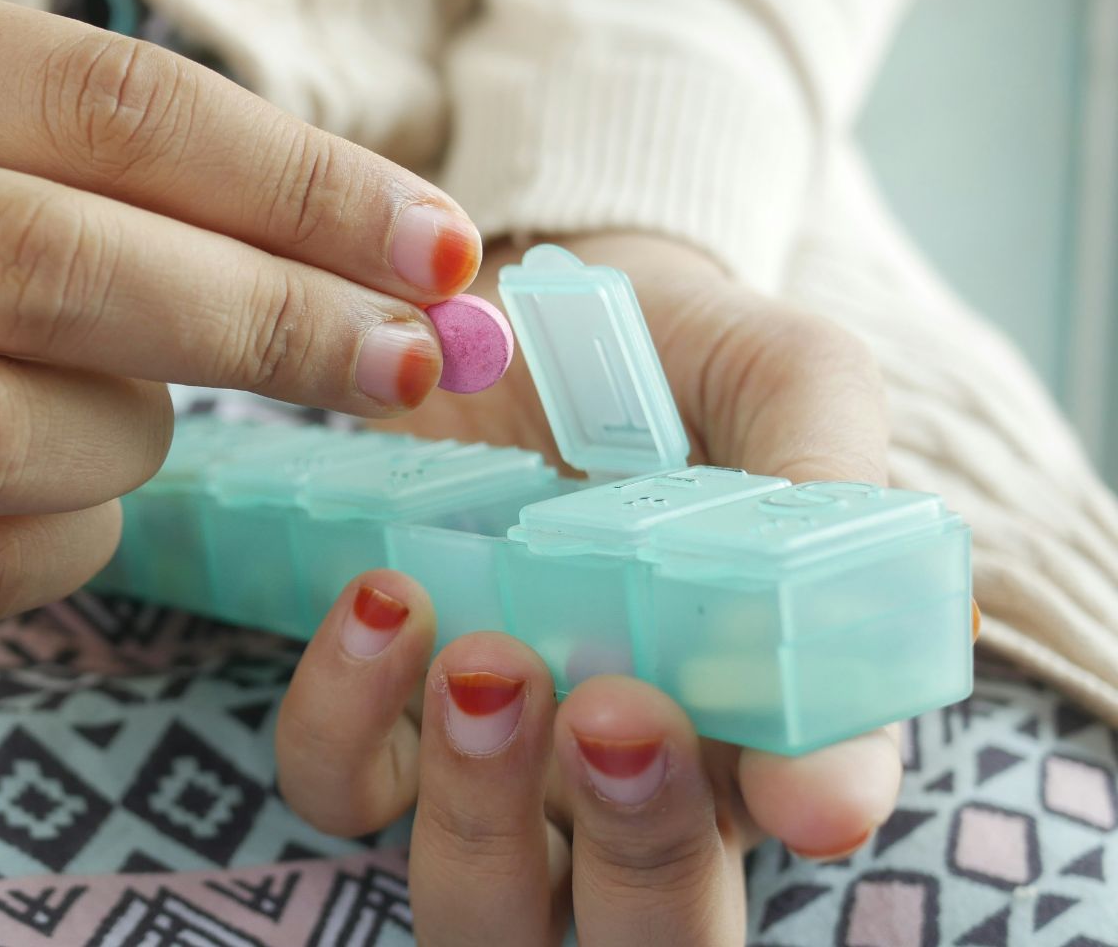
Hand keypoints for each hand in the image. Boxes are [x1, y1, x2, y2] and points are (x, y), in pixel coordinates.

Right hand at [0, 0, 480, 621]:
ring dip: (127, 439)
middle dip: (259, 324)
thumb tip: (432, 272)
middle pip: (40, 265)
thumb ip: (195, 180)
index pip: (100, 103)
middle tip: (397, 365)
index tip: (438, 251)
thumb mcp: (22, 128)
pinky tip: (76, 494)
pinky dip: (67, 539)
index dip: (294, 184)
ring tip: (143, 415)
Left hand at [277, 234, 905, 943]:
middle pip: (644, 932)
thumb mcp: (782, 381)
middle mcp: (630, 771)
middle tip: (618, 716)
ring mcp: (493, 756)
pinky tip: (381, 598)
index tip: (793, 783)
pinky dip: (344, 721)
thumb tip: (839, 739)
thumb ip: (825, 498)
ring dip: (480, 808)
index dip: (806, 813)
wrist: (517, 293)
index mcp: (763, 706)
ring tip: (485, 657)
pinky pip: (338, 785)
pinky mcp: (376, 705)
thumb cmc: (675, 354)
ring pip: (480, 899)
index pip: (808, 813)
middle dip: (641, 860)